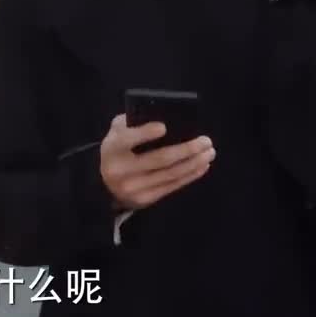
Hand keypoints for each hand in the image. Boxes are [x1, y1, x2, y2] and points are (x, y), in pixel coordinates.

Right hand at [99, 114, 215, 209]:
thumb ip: (134, 122)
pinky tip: (202, 166)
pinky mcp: (145, 199)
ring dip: (194, 163)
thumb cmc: (118, 149)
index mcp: (112, 148)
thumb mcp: (117, 131)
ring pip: (171, 174)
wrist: (106, 183)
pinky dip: (190, 176)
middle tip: (206, 141)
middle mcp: (121, 170)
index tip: (164, 127)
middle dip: (187, 149)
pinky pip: (172, 186)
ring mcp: (134, 188)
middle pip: (160, 159)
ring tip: (209, 152)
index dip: (145, 134)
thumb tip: (165, 117)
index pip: (127, 140)